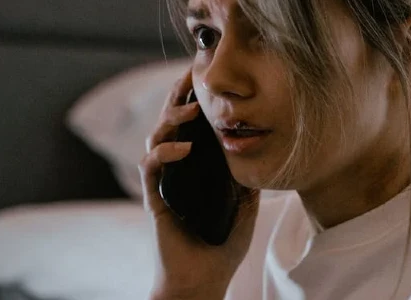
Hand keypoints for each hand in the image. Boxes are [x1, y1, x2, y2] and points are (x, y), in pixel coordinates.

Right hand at [139, 70, 259, 298]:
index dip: (193, 99)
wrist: (202, 280)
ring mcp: (163, 182)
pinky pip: (151, 166)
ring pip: (156, 137)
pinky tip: (184, 146)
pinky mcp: (154, 197)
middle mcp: (174, 170)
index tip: (204, 76)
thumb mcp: (244, 204)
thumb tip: (259, 149)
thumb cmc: (221, 246)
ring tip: (192, 107)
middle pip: (169, 122)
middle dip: (178, 95)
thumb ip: (245, 177)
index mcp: (193, 168)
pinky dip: (165, 151)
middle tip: (190, 74)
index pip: (190, 125)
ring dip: (172, 118)